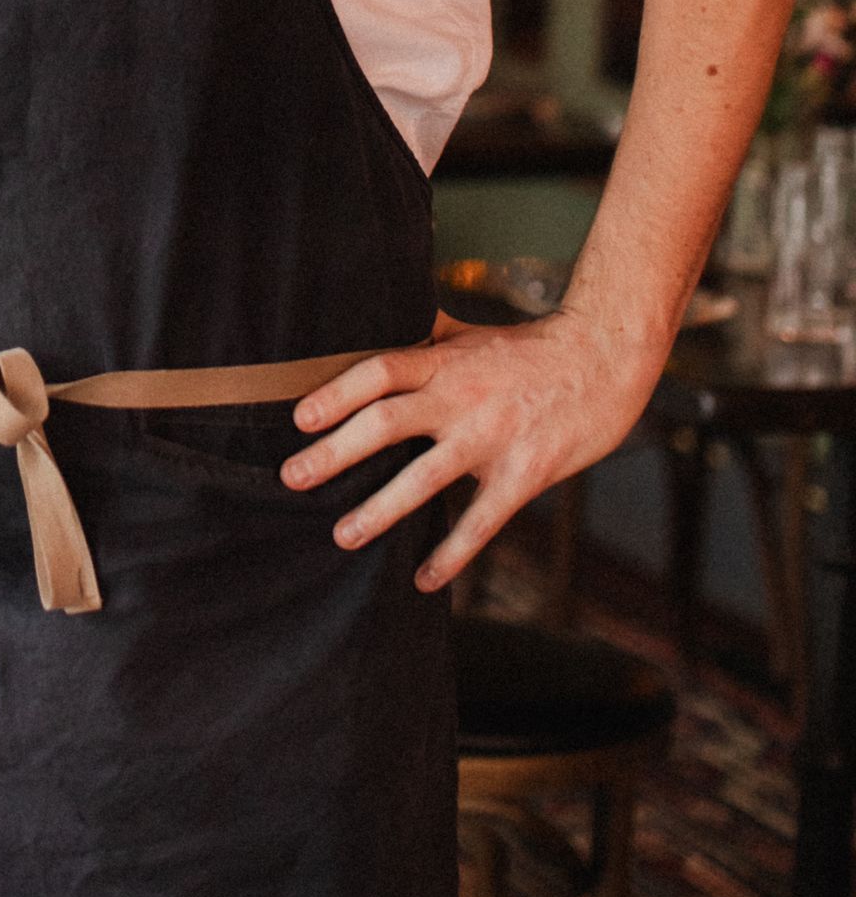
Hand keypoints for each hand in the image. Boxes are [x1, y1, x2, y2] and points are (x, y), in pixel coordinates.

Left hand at [279, 308, 657, 591]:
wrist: (604, 360)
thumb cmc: (530, 349)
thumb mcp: (472, 333)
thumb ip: (426, 334)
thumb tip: (381, 318)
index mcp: (444, 362)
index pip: (378, 371)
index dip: (335, 393)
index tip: (298, 418)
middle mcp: (460, 397)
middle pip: (386, 422)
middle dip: (335, 452)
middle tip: (293, 477)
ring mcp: (491, 438)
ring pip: (424, 478)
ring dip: (379, 509)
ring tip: (342, 535)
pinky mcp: (523, 474)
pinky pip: (480, 522)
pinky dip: (451, 554)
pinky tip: (424, 579)